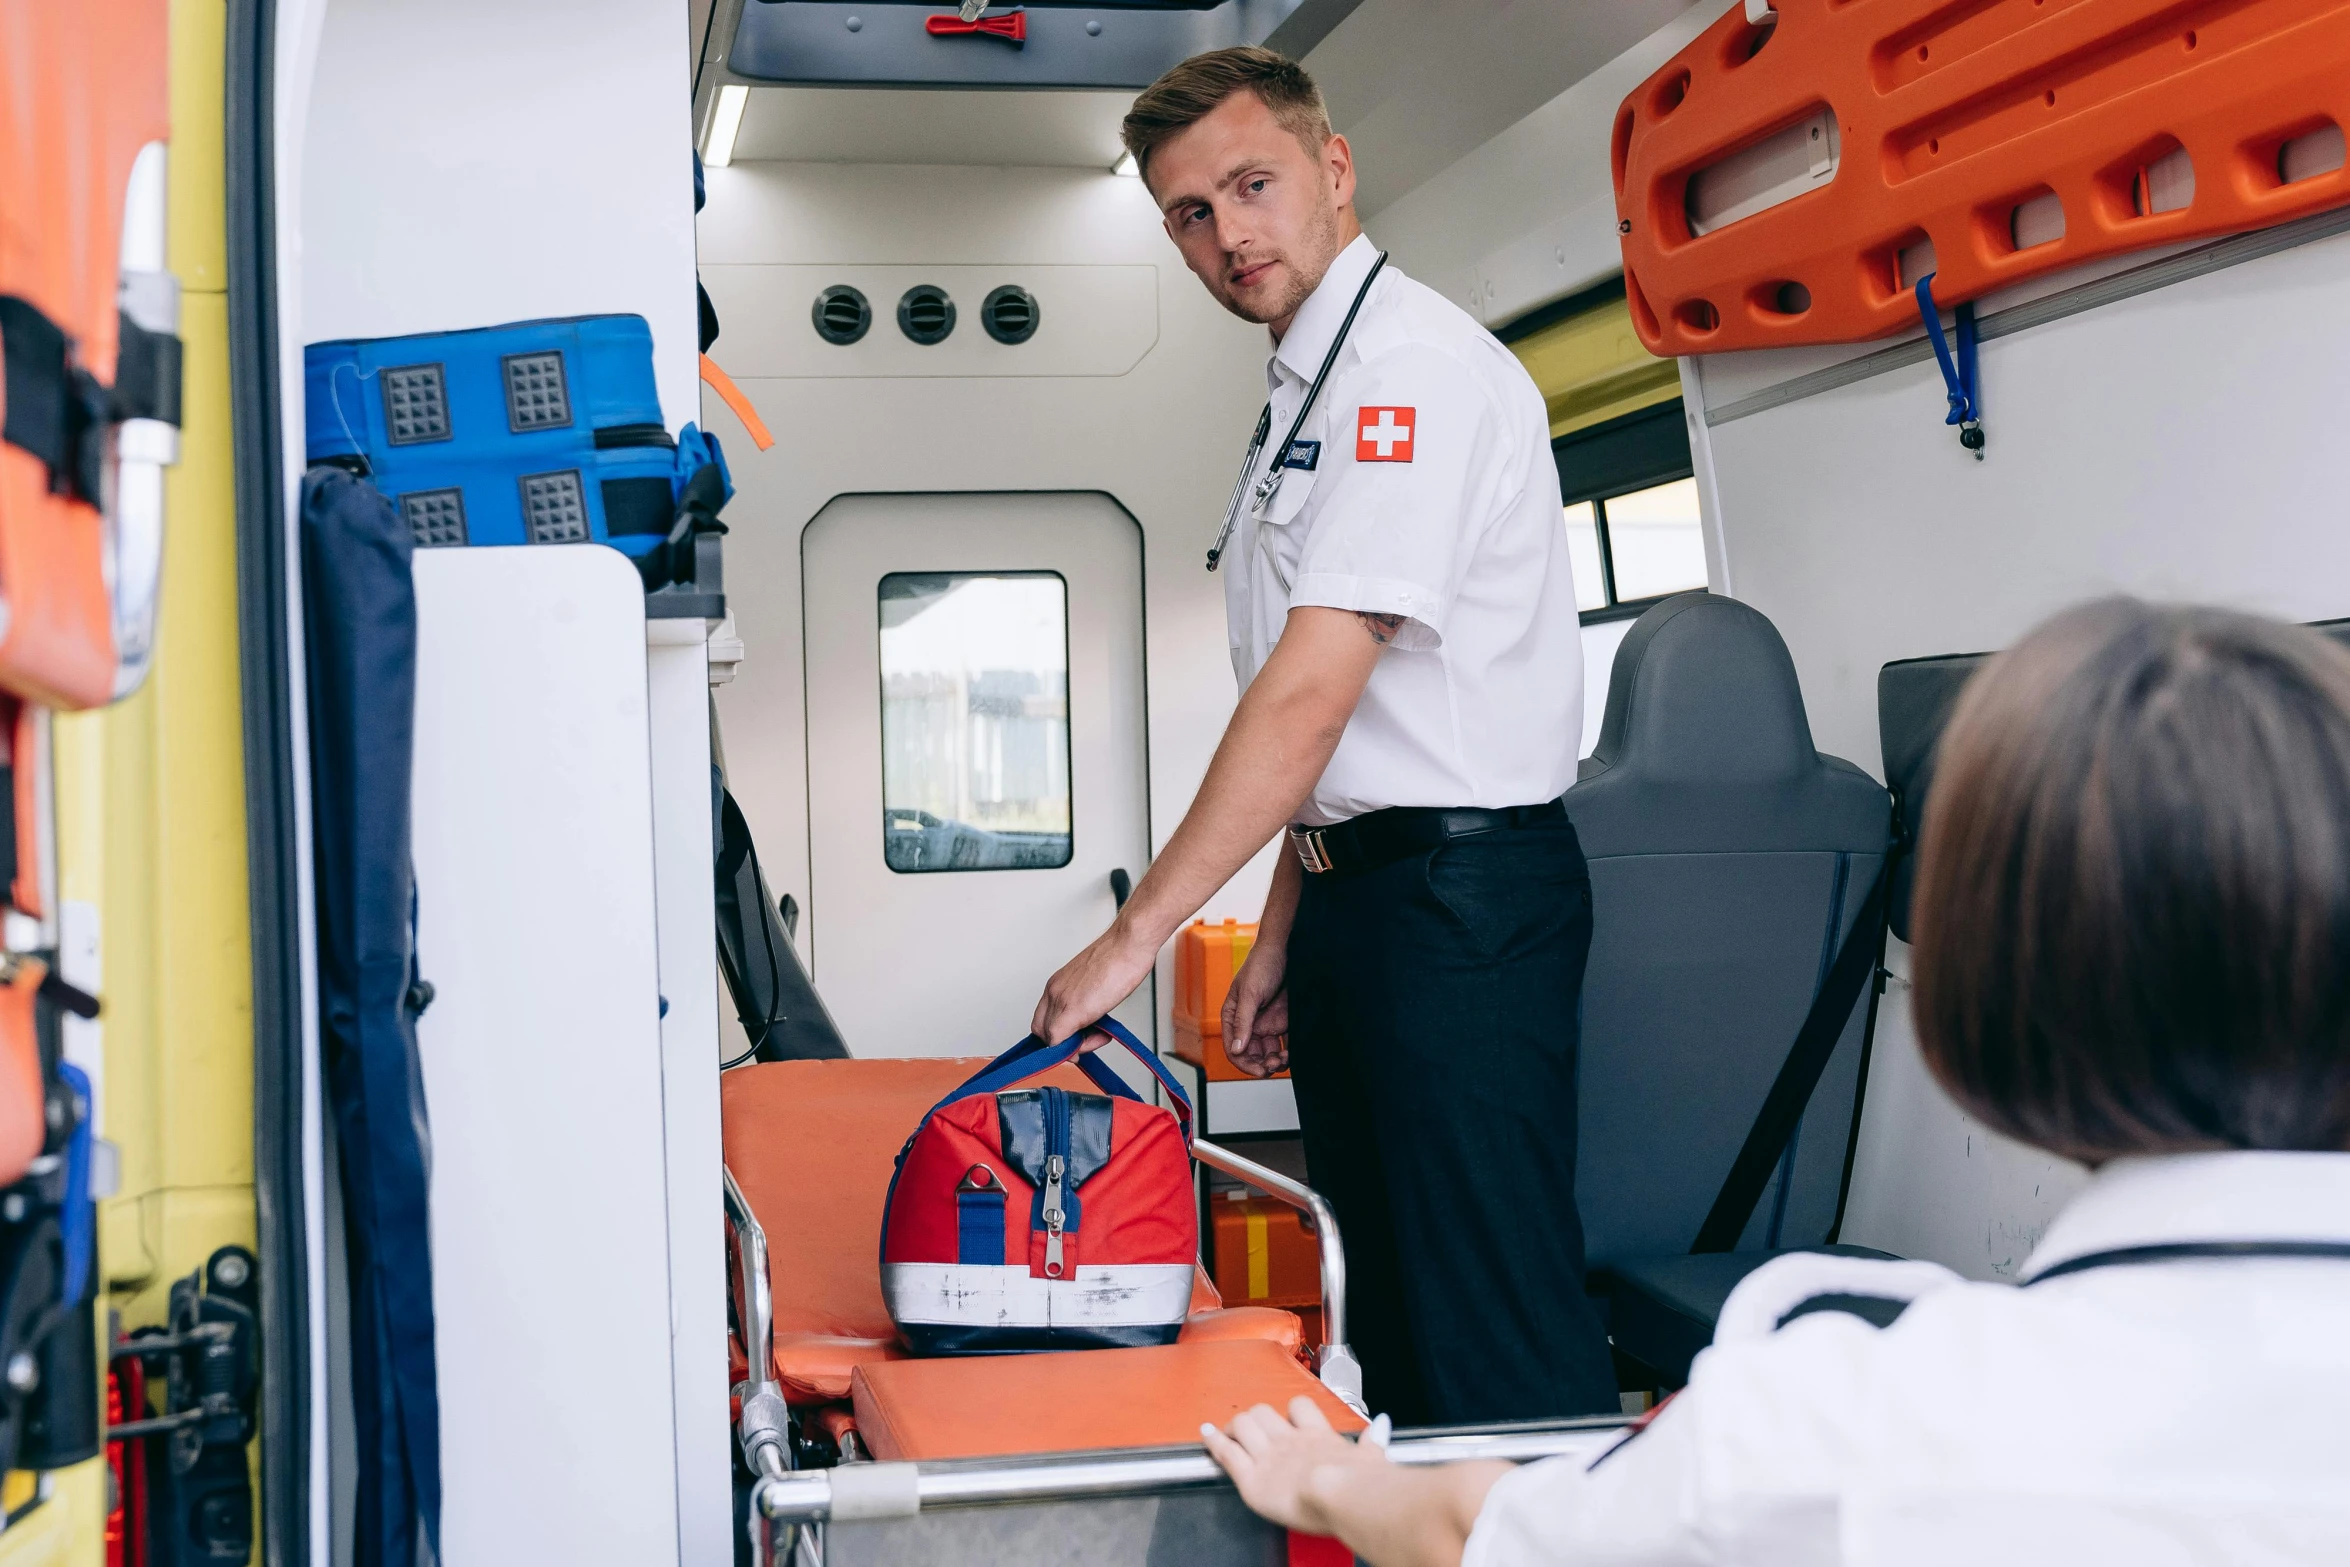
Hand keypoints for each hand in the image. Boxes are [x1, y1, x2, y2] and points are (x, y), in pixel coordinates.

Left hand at [1032, 919, 1157, 1046]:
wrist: (1128, 944)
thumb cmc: (1119, 958)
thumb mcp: (1093, 982)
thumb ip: (1085, 1001)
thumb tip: (1089, 1020)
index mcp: (1057, 984)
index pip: (1044, 1019)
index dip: (1061, 1035)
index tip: (1080, 1037)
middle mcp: (1054, 992)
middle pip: (1042, 1032)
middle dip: (1065, 1043)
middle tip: (1090, 1038)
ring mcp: (1060, 1000)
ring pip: (1049, 1039)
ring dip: (1076, 1045)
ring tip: (1101, 1033)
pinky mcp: (1071, 1010)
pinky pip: (1058, 1042)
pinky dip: (1077, 1048)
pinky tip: (1101, 1035)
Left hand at [1202, 1398, 1382, 1535]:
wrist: (1342, 1493)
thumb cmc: (1361, 1484)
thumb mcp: (1374, 1459)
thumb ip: (1374, 1441)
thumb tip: (1382, 1425)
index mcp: (1318, 1437)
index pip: (1300, 1407)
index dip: (1290, 1410)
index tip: (1285, 1417)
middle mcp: (1290, 1441)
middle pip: (1264, 1412)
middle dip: (1256, 1417)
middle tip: (1252, 1428)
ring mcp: (1269, 1456)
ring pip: (1243, 1425)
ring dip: (1234, 1427)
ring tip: (1228, 1431)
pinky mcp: (1252, 1477)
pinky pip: (1226, 1451)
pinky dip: (1214, 1441)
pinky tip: (1207, 1435)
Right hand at [1222, 939, 1289, 1076]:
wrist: (1285, 949)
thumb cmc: (1261, 964)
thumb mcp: (1250, 993)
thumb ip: (1243, 1021)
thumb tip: (1236, 1049)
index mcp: (1234, 1017)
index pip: (1234, 1048)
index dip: (1244, 1063)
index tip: (1259, 1071)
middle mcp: (1249, 1023)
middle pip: (1251, 1054)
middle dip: (1261, 1064)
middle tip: (1273, 1066)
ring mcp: (1266, 1023)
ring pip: (1268, 1052)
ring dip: (1275, 1060)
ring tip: (1285, 1060)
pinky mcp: (1283, 1021)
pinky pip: (1283, 1043)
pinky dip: (1288, 1052)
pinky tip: (1293, 1053)